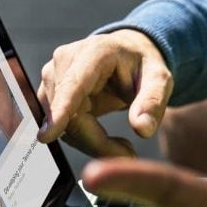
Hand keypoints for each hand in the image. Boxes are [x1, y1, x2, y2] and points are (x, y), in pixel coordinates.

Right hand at [36, 30, 172, 156]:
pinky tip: (104, 136)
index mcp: (94, 52)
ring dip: (91, 143)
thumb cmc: (142, 66)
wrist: (127, 55)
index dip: (60, 112)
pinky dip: (84, 139)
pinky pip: (61, 127)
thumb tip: (142, 130)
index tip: (46, 136)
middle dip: (97, 142)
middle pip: (69, 116)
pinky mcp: (48, 93)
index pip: (73, 86)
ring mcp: (52, 77)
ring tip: (122, 144)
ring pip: (63, 126)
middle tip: (129, 153)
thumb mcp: (159, 79)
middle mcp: (64, 61)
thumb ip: (153, 102)